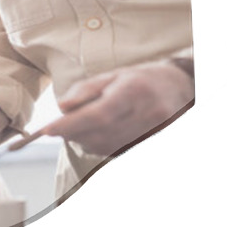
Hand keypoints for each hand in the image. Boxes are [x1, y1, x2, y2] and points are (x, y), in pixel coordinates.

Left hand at [43, 61, 193, 156]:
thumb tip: (62, 107)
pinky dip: (100, 146)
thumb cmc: (139, 79)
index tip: (48, 129)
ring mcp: (155, 131)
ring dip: (85, 141)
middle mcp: (148, 112)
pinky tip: (96, 134)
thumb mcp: (111, 75)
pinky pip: (118, 151)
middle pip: (101, 133)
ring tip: (77, 128)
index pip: (99, 113)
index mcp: (134, 90)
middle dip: (74, 133)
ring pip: (108, 146)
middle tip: (58, 127)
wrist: (178, 89)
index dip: (71, 124)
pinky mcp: (154, 143)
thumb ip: (85, 90)